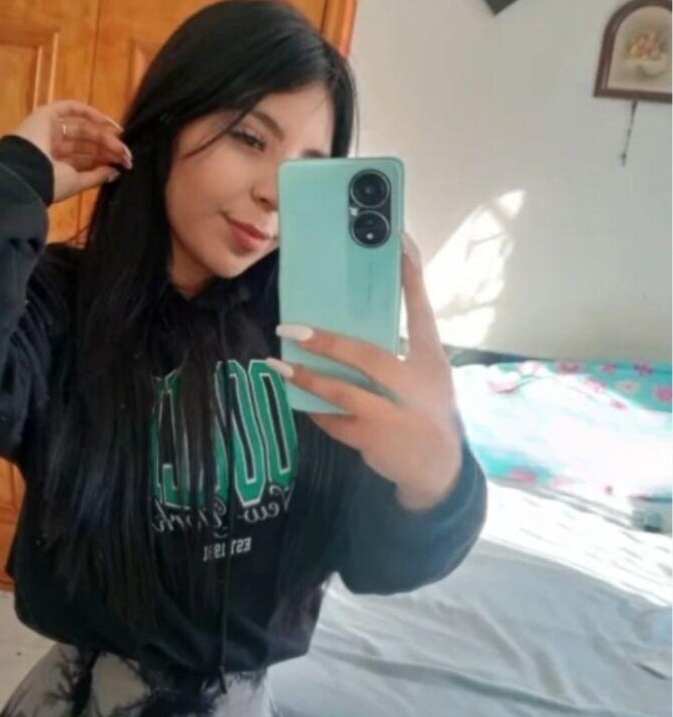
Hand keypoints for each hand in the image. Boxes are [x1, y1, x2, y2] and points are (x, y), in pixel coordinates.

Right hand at [10, 100, 132, 202]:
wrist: (26, 170)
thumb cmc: (49, 181)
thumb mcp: (77, 183)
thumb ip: (96, 176)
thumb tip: (115, 171)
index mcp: (56, 164)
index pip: (85, 159)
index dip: (105, 159)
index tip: (125, 164)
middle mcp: (53, 146)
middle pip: (87, 144)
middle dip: (108, 149)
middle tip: (127, 155)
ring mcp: (50, 128)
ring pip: (83, 129)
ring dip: (104, 136)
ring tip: (122, 144)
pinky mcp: (47, 114)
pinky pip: (71, 109)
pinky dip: (90, 113)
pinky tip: (109, 123)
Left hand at [267, 233, 462, 510]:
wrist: (438, 469)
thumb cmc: (427, 413)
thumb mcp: (429, 379)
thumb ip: (403, 354)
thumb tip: (359, 326)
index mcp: (432, 362)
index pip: (423, 313)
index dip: (412, 280)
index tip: (399, 247)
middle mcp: (414, 386)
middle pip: (367, 356)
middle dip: (327, 342)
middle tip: (291, 328)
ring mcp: (392, 415)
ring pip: (342, 392)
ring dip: (306, 377)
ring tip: (278, 363)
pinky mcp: (373, 439)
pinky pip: (333, 420)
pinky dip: (314, 408)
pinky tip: (297, 397)